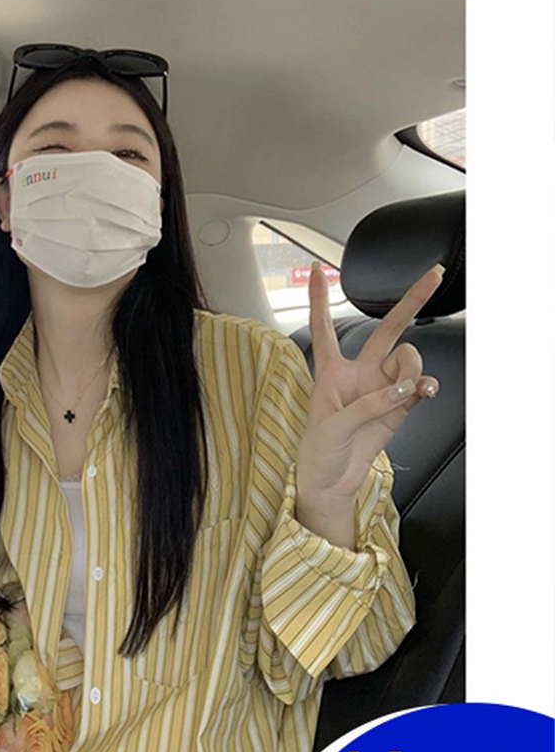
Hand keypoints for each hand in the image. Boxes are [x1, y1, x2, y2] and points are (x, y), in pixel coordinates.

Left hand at [294, 262, 442, 547]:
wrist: (331, 482)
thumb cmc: (318, 452)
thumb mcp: (332, 427)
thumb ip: (366, 406)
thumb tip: (400, 390)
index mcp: (329, 372)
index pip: (324, 327)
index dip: (320, 299)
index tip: (316, 270)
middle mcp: (359, 373)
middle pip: (386, 329)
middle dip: (410, 301)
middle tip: (435, 274)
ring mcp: (382, 388)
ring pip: (408, 358)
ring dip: (412, 367)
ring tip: (405, 390)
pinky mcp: (400, 406)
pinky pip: (420, 384)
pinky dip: (425, 385)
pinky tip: (424, 391)